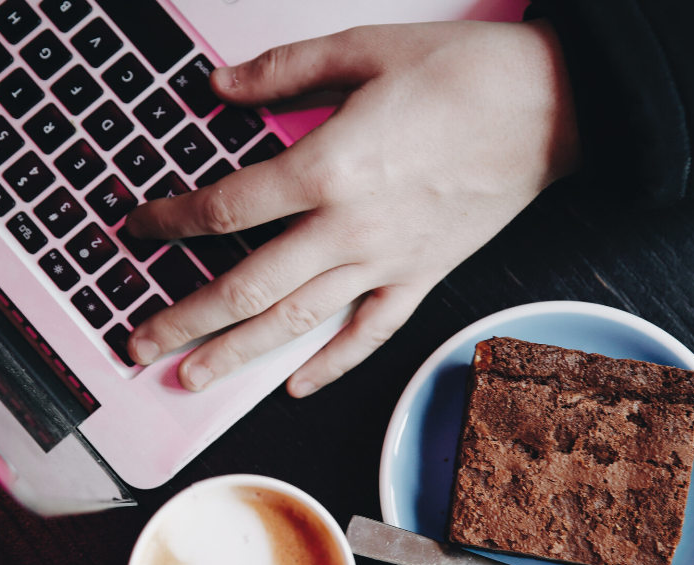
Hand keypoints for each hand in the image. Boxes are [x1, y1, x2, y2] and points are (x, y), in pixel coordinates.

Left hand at [126, 19, 579, 396]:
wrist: (556, 105)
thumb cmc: (465, 73)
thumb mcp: (365, 49)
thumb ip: (284, 72)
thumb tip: (218, 88)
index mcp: (329, 168)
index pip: (227, 208)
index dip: (171, 221)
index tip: (139, 228)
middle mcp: (350, 228)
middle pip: (248, 286)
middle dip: (185, 318)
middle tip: (137, 343)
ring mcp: (388, 261)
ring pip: (298, 322)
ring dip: (237, 355)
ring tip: (190, 378)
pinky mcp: (423, 277)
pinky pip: (370, 333)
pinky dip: (330, 363)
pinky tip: (295, 386)